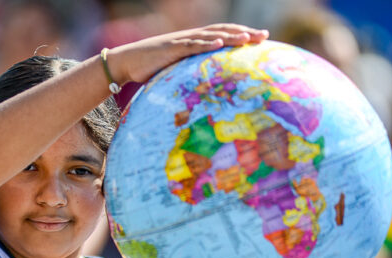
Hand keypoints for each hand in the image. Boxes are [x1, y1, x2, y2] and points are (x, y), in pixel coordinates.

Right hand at [107, 24, 268, 84]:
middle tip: (264, 37)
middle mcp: (190, 38)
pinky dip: (205, 42)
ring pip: (210, 35)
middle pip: (222, 31)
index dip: (241, 35)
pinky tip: (218, 42)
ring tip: (247, 38)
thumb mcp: (173, 71)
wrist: (127, 62)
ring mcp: (181, 42)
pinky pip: (191, 44)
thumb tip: (203, 90)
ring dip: (230, 36)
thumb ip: (189, 75)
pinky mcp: (171, 48)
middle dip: (244, 34)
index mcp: (193, 42)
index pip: (222, 35)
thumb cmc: (149, 69)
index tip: (260, 40)